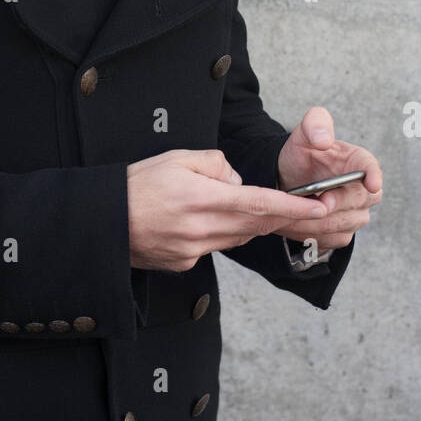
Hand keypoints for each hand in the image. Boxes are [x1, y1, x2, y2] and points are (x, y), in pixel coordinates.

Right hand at [126, 148, 330, 271]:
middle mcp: (201, 229)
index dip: (293, 207)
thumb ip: (216, 164)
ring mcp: (193, 251)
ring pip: (238, 237)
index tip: (319, 207)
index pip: (258, 203)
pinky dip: (222, 233)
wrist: (102, 221)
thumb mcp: (177, 157)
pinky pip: (216, 247)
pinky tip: (207, 221)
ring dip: (252, 224)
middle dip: (283, 217)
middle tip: (307, 208)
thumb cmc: (137, 183)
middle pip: (255, 224)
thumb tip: (238, 181)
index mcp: (201, 198)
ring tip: (250, 207)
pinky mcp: (185, 264)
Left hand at [274, 106, 382, 250]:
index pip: (372, 168)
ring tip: (295, 214)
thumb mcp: (304, 132)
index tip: (371, 184)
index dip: (374, 176)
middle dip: (337, 203)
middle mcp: (363, 190)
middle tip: (316, 202)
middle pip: (359, 201)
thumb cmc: (301, 154)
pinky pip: (335, 238)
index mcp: (358, 161)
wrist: (287, 178)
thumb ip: (315, 125)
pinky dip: (315, 233)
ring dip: (320, 221)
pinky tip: (297, 224)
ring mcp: (356, 212)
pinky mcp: (344, 231)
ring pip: (346, 223)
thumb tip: (325, 139)